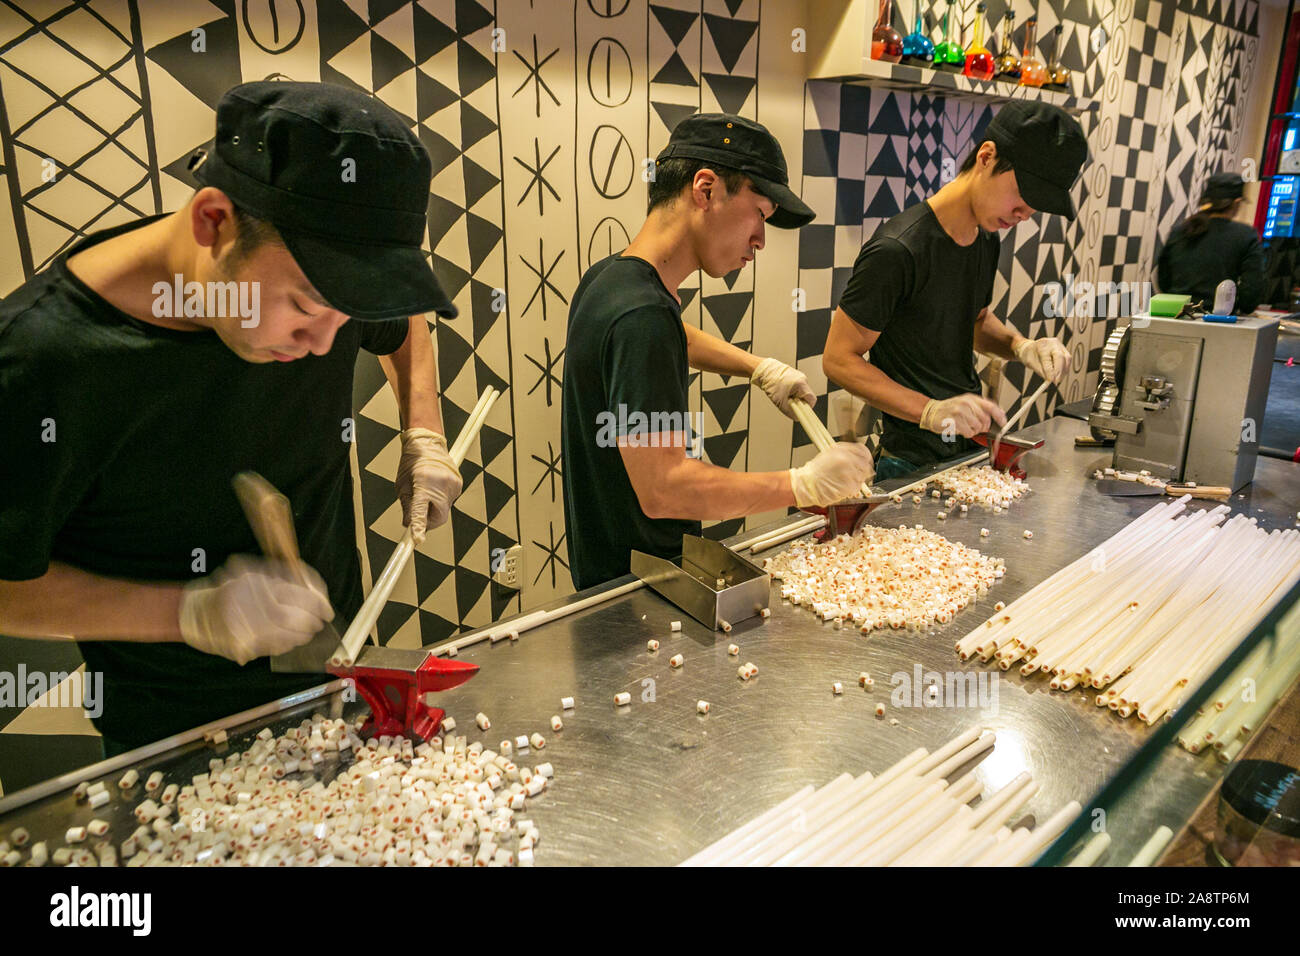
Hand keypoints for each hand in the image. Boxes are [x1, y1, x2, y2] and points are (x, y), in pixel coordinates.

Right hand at [179, 556, 332, 665]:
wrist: (196, 614)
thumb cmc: (230, 591)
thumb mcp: (252, 574)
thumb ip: (280, 576)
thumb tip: (312, 587)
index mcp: (255, 582)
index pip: (297, 593)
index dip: (318, 602)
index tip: (327, 608)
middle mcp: (250, 604)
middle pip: (294, 616)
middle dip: (312, 620)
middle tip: (320, 621)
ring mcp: (246, 626)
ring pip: (286, 634)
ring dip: (303, 634)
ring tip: (309, 630)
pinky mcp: (243, 645)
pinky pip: (275, 647)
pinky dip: (289, 644)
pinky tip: (293, 639)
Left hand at [397, 428, 462, 542]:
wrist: (428, 444)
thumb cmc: (412, 463)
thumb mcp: (402, 485)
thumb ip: (408, 507)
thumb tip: (409, 526)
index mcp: (424, 482)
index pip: (421, 510)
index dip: (419, 526)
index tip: (417, 539)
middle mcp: (441, 484)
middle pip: (438, 517)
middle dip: (428, 521)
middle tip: (417, 517)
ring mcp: (453, 485)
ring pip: (444, 511)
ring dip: (433, 509)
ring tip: (426, 492)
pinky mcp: (459, 485)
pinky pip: (448, 502)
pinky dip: (440, 501)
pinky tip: (434, 488)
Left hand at [751, 357, 815, 419]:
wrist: (765, 371)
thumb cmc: (771, 384)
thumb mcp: (780, 402)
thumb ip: (791, 412)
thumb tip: (797, 418)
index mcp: (801, 384)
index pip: (812, 400)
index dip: (807, 408)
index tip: (801, 411)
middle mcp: (803, 379)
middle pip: (807, 397)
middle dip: (800, 402)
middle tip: (790, 403)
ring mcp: (800, 376)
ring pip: (802, 393)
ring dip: (795, 397)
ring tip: (784, 396)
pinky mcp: (796, 376)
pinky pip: (798, 388)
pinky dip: (792, 392)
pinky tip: (784, 391)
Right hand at [789, 442, 875, 507]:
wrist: (807, 484)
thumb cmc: (816, 471)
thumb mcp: (830, 453)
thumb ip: (846, 451)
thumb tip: (859, 453)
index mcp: (843, 451)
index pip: (864, 452)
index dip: (866, 457)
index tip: (865, 461)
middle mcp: (848, 461)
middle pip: (866, 465)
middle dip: (862, 470)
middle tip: (854, 473)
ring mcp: (850, 474)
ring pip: (863, 478)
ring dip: (857, 480)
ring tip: (844, 481)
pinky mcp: (850, 486)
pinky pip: (857, 488)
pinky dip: (853, 489)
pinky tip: (842, 486)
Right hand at [919, 394, 1006, 438]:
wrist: (931, 412)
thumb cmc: (949, 409)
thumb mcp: (966, 403)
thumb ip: (981, 408)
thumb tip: (998, 415)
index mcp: (972, 398)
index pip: (991, 406)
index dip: (1000, 416)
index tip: (1003, 423)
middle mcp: (967, 403)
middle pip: (985, 420)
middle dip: (983, 427)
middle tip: (976, 427)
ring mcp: (960, 412)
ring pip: (977, 428)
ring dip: (972, 431)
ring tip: (964, 426)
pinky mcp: (954, 421)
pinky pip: (968, 432)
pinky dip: (966, 434)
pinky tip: (959, 429)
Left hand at [1014, 337, 1070, 382]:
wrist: (1030, 348)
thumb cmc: (1029, 356)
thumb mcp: (1030, 364)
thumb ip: (1041, 371)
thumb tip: (1051, 380)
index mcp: (1042, 346)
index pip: (1048, 359)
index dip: (1051, 371)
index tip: (1051, 381)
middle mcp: (1053, 343)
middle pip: (1061, 357)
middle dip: (1060, 371)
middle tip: (1056, 382)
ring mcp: (1060, 345)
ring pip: (1067, 359)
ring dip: (1063, 371)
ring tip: (1057, 380)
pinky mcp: (1064, 349)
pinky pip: (1067, 360)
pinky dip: (1064, 369)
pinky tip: (1060, 375)